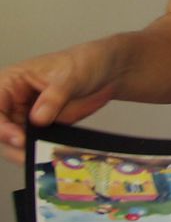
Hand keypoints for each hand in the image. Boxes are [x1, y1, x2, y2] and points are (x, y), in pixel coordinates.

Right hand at [0, 44, 121, 164]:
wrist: (108, 71)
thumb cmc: (85, 62)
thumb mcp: (70, 76)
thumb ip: (54, 97)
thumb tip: (38, 119)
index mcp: (10, 82)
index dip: (1, 126)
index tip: (19, 138)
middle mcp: (12, 101)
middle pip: (0, 130)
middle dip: (12, 145)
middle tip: (30, 155)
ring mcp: (25, 117)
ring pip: (13, 143)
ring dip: (24, 152)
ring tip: (42, 158)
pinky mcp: (39, 129)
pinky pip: (32, 145)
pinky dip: (38, 152)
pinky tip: (49, 156)